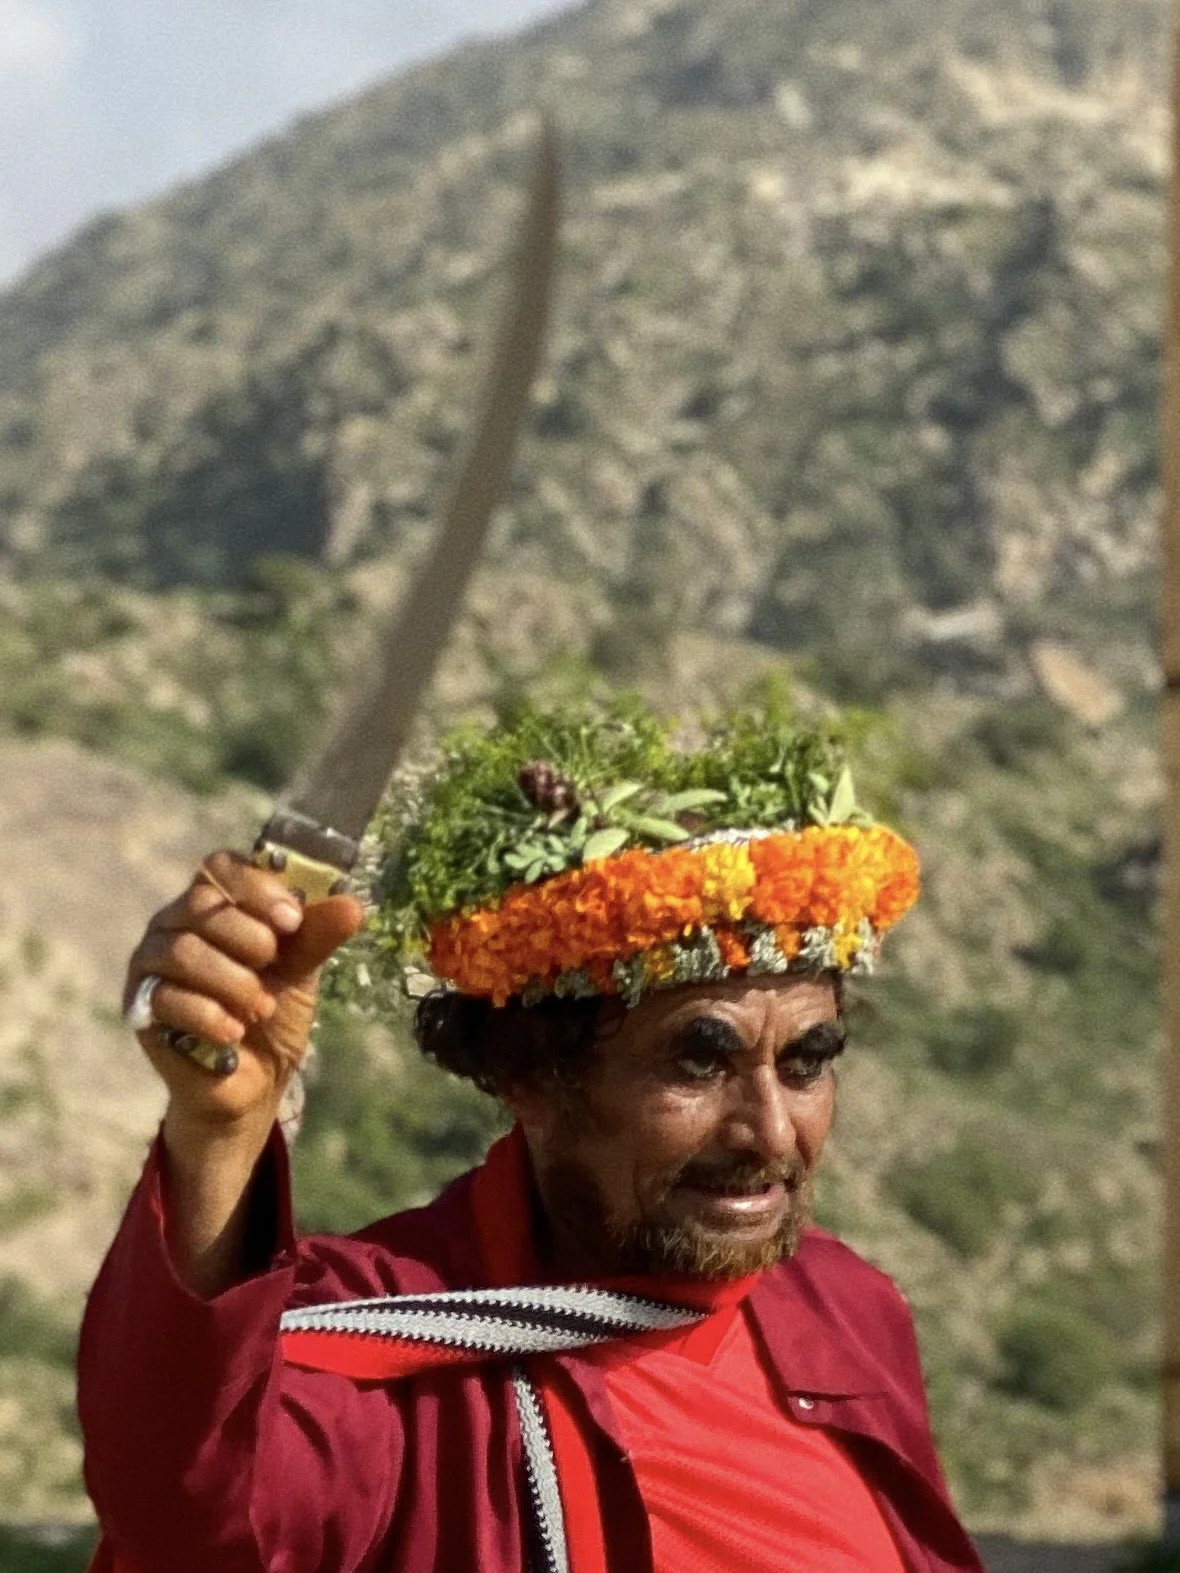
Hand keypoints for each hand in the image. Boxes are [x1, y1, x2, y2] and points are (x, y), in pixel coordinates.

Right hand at [124, 850, 364, 1131]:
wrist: (254, 1080)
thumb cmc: (274, 1010)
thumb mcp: (302, 969)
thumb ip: (318, 934)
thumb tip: (352, 905)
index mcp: (215, 901)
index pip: (221, 866)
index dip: (256, 888)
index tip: (292, 922)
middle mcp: (174, 922)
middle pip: (202, 904)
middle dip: (250, 938)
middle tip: (274, 968)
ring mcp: (151, 961)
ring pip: (183, 951)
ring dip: (233, 982)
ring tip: (262, 1008)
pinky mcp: (139, 1005)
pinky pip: (166, 997)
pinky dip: (209, 1015)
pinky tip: (234, 1033)